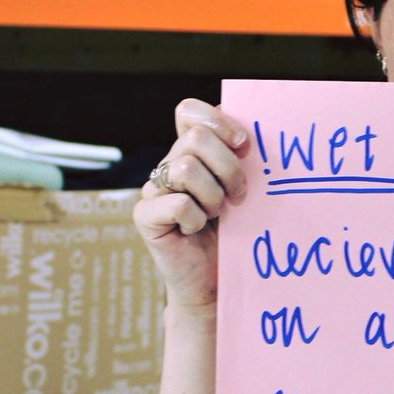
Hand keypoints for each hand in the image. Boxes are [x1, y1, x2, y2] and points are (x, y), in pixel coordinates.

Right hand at [134, 99, 249, 309]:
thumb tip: (248, 138)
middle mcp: (168, 165)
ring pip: (186, 168)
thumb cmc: (238, 234)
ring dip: (213, 195)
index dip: (218, 121)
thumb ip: (241, 159)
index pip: (189, 111)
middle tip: (239, 195)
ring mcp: (153, 190)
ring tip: (217, 214)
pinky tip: (197, 231)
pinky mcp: (145, 216)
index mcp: (191, 152)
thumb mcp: (246, 189)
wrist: (221, 282)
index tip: (244, 146)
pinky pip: (178, 204)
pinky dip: (196, 219)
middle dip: (228, 168)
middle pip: (195, 139)